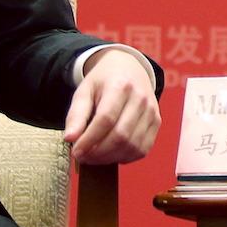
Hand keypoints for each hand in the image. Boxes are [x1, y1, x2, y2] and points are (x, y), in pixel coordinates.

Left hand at [62, 48, 160, 165]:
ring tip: (94, 157)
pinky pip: (142, 149)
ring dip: (110, 158)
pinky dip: (125, 157)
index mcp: (120, 86)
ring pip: (132, 146)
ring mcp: (152, 111)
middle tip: (83, 157)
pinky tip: (111, 154)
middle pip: (120, 135)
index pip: (106, 119)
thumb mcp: (85, 90)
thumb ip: (76, 114)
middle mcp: (140, 98)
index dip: (89, 140)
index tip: (76, 152)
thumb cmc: (104, 82)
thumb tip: (69, 138)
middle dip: (99, 153)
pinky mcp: (157, 122)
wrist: (129, 68)